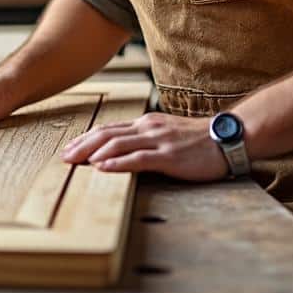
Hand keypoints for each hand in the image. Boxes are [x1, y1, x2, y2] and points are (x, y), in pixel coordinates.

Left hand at [60, 112, 229, 180]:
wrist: (228, 137)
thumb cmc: (198, 140)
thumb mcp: (166, 134)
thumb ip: (145, 139)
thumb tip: (123, 150)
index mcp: (145, 124)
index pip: (109, 129)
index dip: (86, 138)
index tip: (70, 148)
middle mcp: (148, 128)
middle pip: (106, 134)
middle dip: (82, 145)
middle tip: (64, 157)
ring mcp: (158, 141)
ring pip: (118, 143)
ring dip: (93, 153)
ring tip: (76, 162)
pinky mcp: (169, 156)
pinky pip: (138, 158)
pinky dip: (117, 163)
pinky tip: (102, 168)